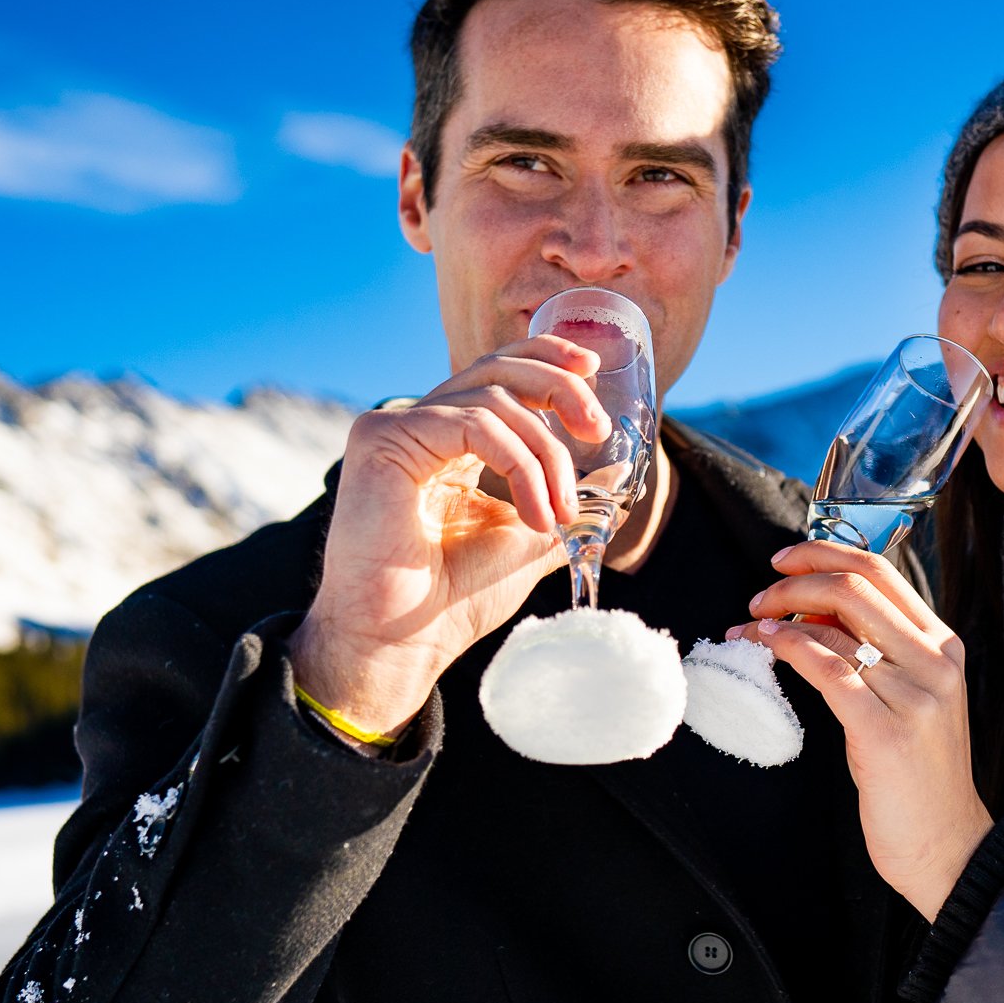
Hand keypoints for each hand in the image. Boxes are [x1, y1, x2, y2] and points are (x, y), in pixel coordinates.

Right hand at [291, 337, 609, 733]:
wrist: (402, 642)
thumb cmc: (452, 601)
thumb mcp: (529, 539)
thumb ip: (566, 500)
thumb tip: (620, 471)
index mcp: (449, 442)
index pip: (499, 375)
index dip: (547, 360)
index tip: (592, 370)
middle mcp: (420, 426)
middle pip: (498, 369)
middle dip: (560, 388)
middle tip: (597, 429)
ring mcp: (395, 427)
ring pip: (493, 400)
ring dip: (543, 455)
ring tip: (558, 514)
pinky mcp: (382, 438)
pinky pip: (471, 424)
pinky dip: (517, 463)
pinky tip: (533, 512)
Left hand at [729, 542, 993, 918]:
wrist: (944, 843)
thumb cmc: (917, 774)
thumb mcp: (909, 699)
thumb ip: (876, 651)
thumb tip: (814, 608)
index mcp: (943, 646)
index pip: (882, 572)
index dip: (825, 554)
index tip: (785, 560)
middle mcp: (935, 662)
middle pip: (856, 587)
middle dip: (795, 580)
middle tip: (760, 594)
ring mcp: (914, 695)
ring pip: (836, 625)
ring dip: (780, 617)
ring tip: (750, 627)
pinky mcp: (884, 730)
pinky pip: (827, 670)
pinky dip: (789, 649)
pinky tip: (767, 646)